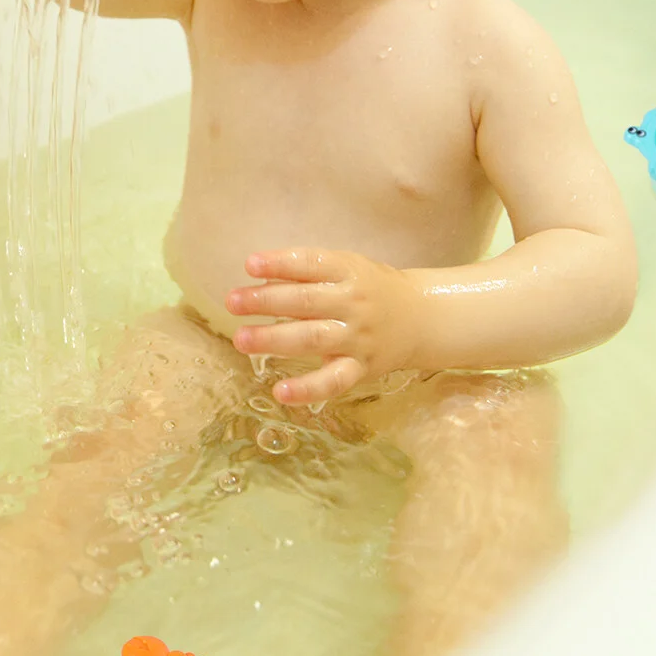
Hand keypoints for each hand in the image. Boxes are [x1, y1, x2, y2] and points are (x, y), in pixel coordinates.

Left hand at [225, 248, 425, 404]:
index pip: (310, 263)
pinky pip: (333, 381)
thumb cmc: (370, 288)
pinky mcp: (361, 368)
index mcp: (348, 271)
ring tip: (241, 339)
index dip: (280, 263)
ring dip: (273, 340)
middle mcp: (353, 303)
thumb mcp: (346, 268)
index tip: (250, 264)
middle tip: (233, 302)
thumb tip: (259, 279)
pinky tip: (280, 391)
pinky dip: (307, 389)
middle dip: (265, 302)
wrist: (422, 317)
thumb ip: (307, 272)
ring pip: (312, 339)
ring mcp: (357, 337)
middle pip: (305, 302)